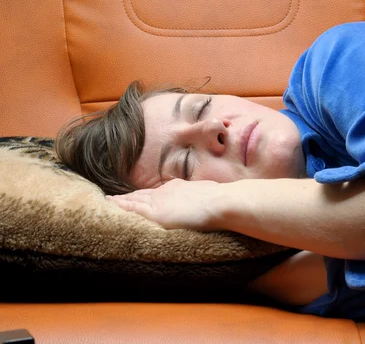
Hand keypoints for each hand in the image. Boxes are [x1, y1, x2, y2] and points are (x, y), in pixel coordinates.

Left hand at [107, 179, 228, 230]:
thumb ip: (198, 198)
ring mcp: (159, 201)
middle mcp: (164, 192)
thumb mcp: (207, 194)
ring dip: (120, 201)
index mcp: (176, 188)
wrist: (220, 202)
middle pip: (140, 195)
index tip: (132, 196)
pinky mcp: (155, 212)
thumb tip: (201, 201)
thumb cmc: (219, 200)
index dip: (141, 195)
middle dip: (127, 197)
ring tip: (108, 201)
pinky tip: (111, 205)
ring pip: (133, 200)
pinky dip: (120, 206)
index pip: (154, 193)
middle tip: (112, 198)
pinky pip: (132, 208)